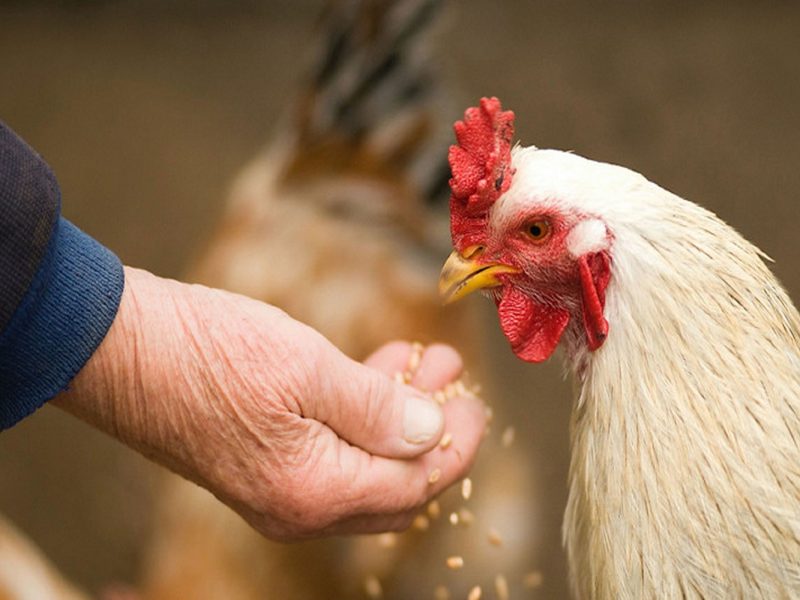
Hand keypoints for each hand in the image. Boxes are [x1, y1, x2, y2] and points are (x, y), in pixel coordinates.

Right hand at [54, 267, 485, 540]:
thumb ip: (379, 410)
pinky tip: (376, 368)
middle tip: (452, 377)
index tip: (477, 403)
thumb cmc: (208, 353)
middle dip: (431, 430)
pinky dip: (360, 413)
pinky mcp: (261, 459)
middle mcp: (297, 506)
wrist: (118, 347)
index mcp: (315, 493)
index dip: (455, 445)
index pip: (414, 485)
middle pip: (394, 483)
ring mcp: (276, 487)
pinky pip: (331, 449)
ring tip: (422, 357)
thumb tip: (432, 434)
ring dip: (398, 414)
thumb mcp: (308, 371)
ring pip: (363, 462)